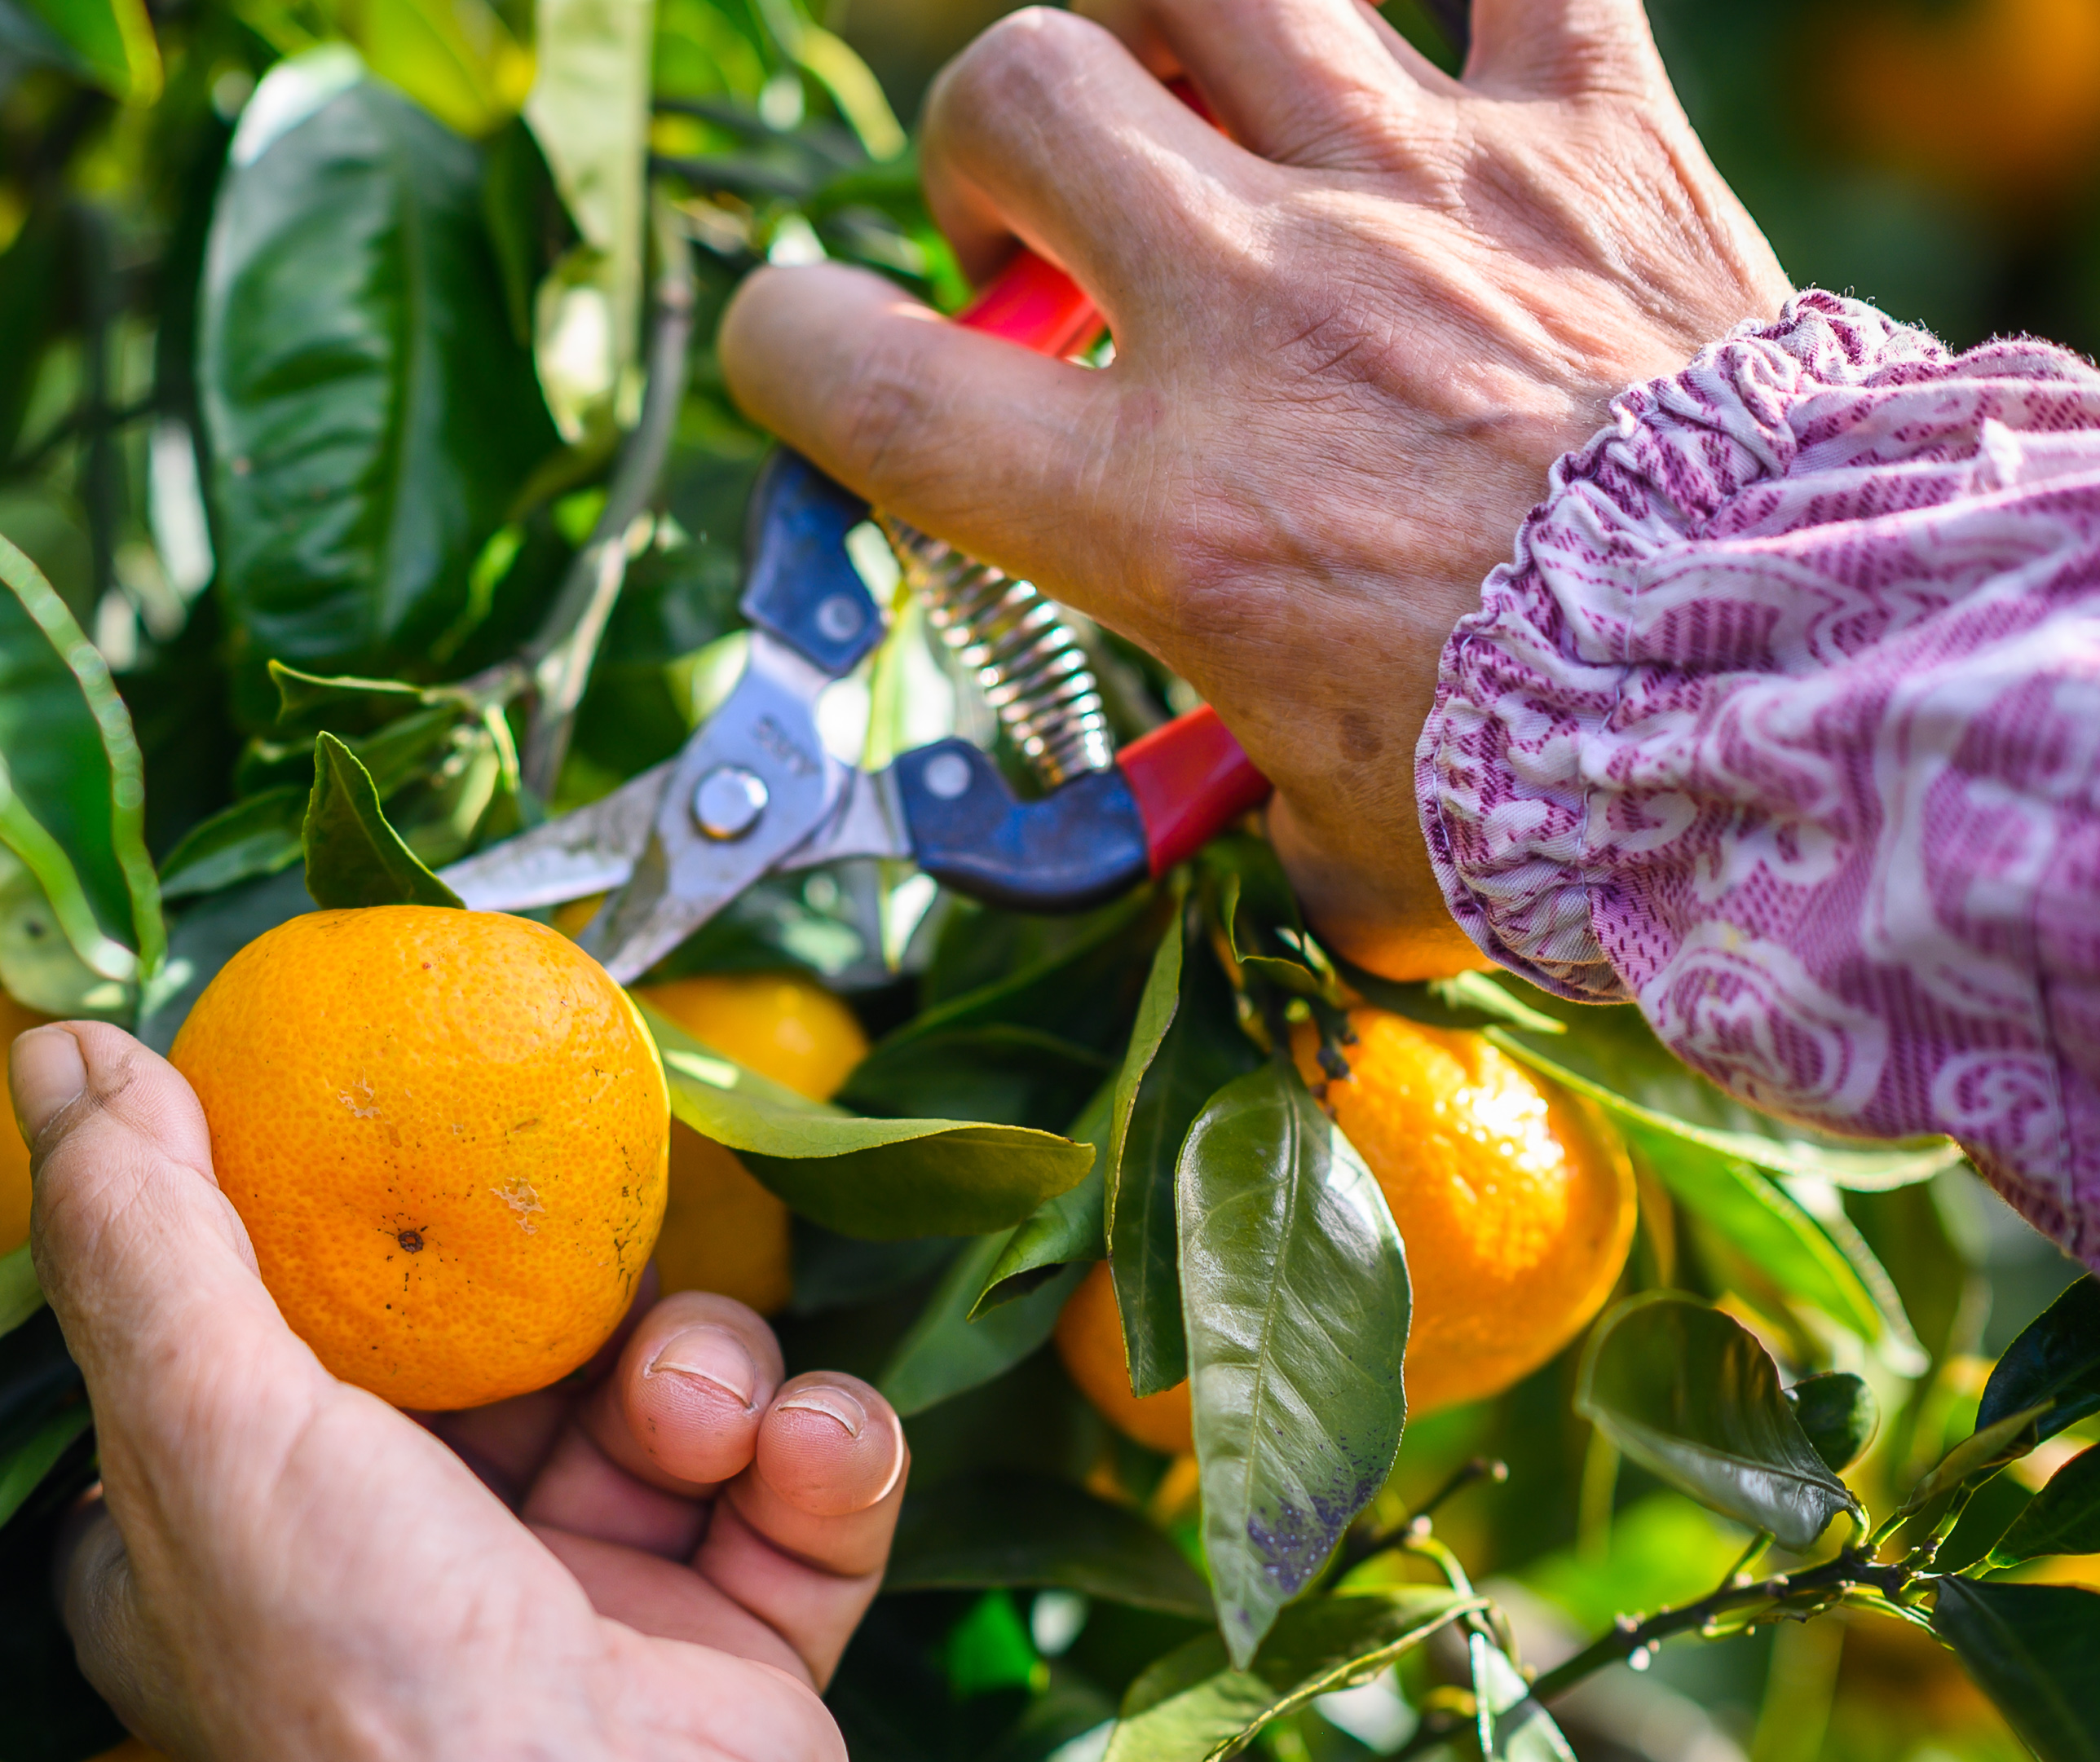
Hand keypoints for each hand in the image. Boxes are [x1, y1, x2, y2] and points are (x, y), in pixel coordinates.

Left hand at [14, 1020, 909, 1761]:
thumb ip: (136, 1227)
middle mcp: (387, 1587)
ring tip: (692, 1412)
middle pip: (479, 1354)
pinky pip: (789, 1491)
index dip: (310, 1245)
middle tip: (581, 1241)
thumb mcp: (203, 1421)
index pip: (248, 1351)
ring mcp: (571, 1622)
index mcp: (228, 1556)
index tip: (365, 1140)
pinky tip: (799, 1457)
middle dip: (553, 1291)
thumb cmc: (375, 1670)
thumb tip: (63, 1044)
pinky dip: (816, 1456)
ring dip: (700, 1370)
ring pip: (653, 1403)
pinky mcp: (728, 1657)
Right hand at [720, 0, 1790, 979]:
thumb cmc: (1567, 787)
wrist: (1813, 687)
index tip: (801, 357)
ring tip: (1189, 94)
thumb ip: (1258, 807)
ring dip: (1166, 20)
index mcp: (1162, 502)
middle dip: (988, 144)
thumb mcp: (1339, 843)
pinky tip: (1446, 42)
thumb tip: (1261, 816)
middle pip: (1023, 92)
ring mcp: (1423, 192)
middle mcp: (1259, 311)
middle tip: (1040, 229)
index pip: (865, 377)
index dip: (786, 345)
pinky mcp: (1592, 132)